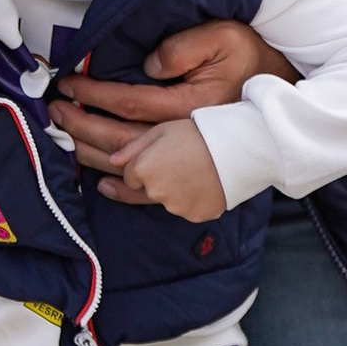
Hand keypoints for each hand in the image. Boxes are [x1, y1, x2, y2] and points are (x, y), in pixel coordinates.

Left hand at [49, 17, 295, 172]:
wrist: (284, 120)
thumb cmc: (253, 71)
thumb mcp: (224, 40)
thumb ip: (183, 48)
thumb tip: (150, 66)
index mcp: (187, 111)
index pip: (125, 103)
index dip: (92, 93)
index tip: (68, 83)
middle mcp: (183, 150)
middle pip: (116, 143)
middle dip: (79, 125)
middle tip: (55, 110)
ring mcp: (187, 178)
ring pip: (125, 171)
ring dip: (90, 154)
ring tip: (66, 138)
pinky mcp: (192, 196)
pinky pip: (146, 196)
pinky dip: (120, 189)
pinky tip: (101, 180)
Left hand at [93, 115, 225, 218]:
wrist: (235, 146)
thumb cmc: (197, 133)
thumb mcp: (161, 130)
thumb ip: (132, 147)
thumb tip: (111, 162)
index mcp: (142, 169)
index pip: (129, 177)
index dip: (142, 166)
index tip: (161, 156)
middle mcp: (155, 192)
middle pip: (146, 192)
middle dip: (156, 181)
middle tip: (180, 164)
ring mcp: (175, 207)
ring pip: (168, 202)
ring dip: (175, 192)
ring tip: (196, 172)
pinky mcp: (195, 215)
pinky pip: (188, 210)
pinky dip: (193, 201)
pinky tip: (205, 185)